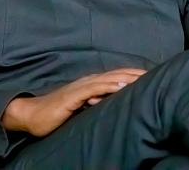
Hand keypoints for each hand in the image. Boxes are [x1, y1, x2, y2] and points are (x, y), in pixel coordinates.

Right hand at [2, 68, 145, 136]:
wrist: (32, 115)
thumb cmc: (55, 113)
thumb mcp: (80, 108)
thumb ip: (94, 103)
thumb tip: (109, 104)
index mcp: (90, 84)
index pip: (116, 77)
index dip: (133, 75)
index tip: (151, 76)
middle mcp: (87, 81)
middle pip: (117, 74)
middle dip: (136, 74)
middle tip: (155, 73)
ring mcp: (81, 87)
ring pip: (109, 79)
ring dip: (127, 77)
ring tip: (144, 77)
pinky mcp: (74, 95)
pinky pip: (95, 88)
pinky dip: (110, 86)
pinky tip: (121, 87)